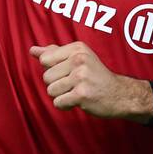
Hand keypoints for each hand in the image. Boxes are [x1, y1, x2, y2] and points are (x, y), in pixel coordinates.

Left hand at [30, 42, 152, 120]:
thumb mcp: (78, 58)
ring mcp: (81, 77)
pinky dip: (65, 105)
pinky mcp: (82, 94)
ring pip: (50, 91)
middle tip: (75, 84)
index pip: (45, 59)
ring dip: (61, 95)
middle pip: (46, 77)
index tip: (68, 72)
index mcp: (77, 48)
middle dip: (57, 84)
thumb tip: (32, 50)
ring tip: (76, 92)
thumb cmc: (95, 76)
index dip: (53, 70)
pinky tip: (78, 101)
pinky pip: (58, 102)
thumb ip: (54, 53)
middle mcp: (79, 59)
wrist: (120, 94)